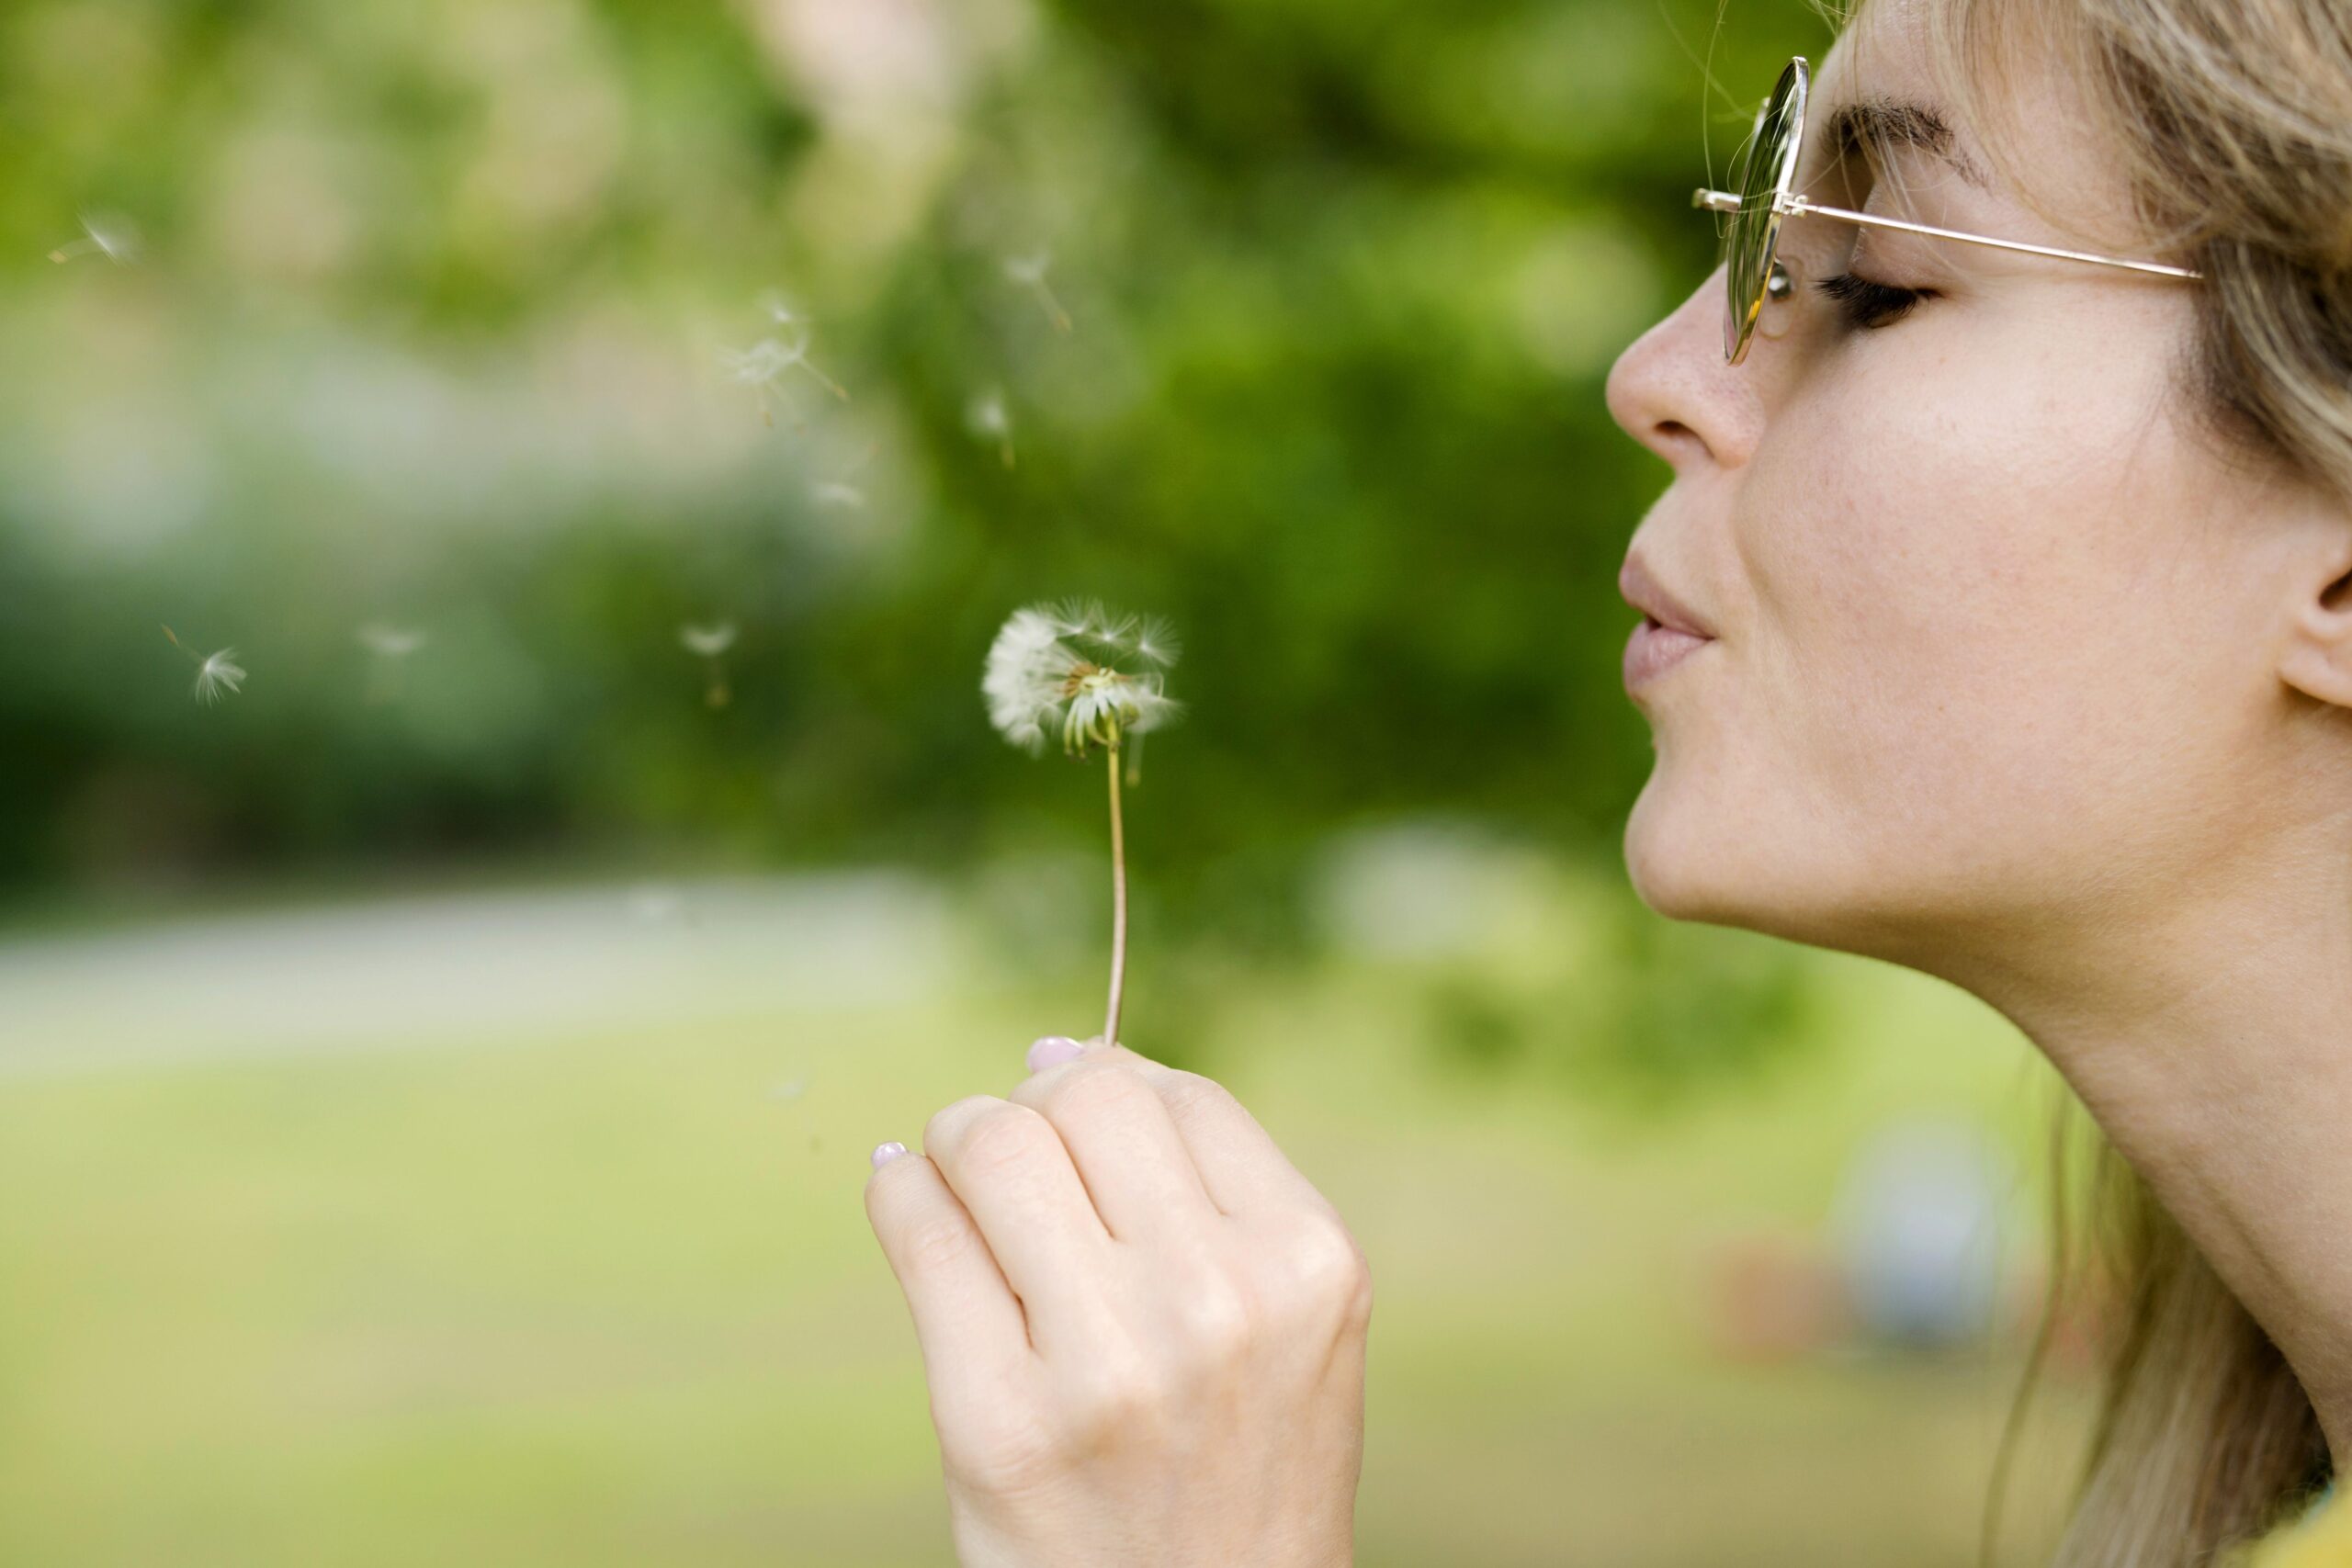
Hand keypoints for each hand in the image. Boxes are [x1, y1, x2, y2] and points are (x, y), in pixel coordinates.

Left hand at [863, 1034, 1371, 1567]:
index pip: (1176, 1093)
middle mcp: (1217, 1302)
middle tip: (1012, 1159)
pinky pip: (919, 1232)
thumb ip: (1208, 1190)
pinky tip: (907, 1200)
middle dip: (1030, 1103)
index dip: (1111, 1091)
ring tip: (963, 1182)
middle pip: (1083, 1094)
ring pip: (994, 1141)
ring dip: (960, 1140)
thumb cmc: (1239, 1465)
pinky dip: (898, 1194)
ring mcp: (1104, 1364)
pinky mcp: (997, 1423)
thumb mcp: (1287, 1321)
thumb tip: (1064, 1049)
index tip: (1078, 1131)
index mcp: (1307, 1261)